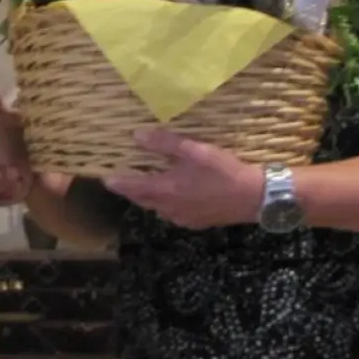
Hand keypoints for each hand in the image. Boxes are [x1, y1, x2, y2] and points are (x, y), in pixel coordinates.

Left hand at [101, 129, 263, 229]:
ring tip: (147, 184)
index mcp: (165, 190)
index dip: (118, 182)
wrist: (253, 197)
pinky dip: (166, 203)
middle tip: (123, 180)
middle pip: (142, 200)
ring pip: (157, 207)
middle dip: (131, 190)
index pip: (132, 187)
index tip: (106, 177)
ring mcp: (182, 218)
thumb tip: (136, 136)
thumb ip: (164, 143)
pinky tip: (174, 194)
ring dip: (149, 197)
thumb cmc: (222, 171)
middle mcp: (169, 208)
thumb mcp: (194, 150)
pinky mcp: (196, 222)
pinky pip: (172, 213)